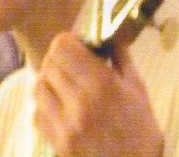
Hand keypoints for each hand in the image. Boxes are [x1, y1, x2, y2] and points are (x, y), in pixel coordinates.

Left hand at [33, 32, 163, 156]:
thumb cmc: (141, 131)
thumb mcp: (138, 89)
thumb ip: (120, 58)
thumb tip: (106, 35)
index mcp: (103, 84)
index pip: (62, 47)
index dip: (68, 42)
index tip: (78, 47)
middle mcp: (80, 102)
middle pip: (49, 64)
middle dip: (59, 61)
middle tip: (72, 67)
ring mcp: (65, 125)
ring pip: (38, 87)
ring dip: (49, 82)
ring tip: (64, 87)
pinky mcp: (57, 143)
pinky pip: (37, 113)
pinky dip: (45, 106)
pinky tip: (61, 108)